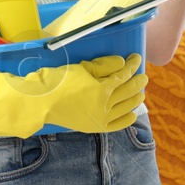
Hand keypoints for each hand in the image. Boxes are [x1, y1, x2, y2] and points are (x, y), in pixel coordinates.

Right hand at [0, 53, 146, 137]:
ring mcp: (101, 118)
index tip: (136, 58)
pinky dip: (127, 119)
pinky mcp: (95, 127)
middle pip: (128, 91)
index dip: (132, 65)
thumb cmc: (57, 81)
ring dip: (135, 99)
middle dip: (137, 81)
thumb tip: (122, 64)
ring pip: (126, 108)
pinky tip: (133, 114)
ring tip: (140, 93)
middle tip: (143, 76)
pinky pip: (117, 125)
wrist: (41, 102)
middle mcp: (104, 105)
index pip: (123, 75)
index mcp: (101, 89)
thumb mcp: (81, 68)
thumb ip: (103, 66)